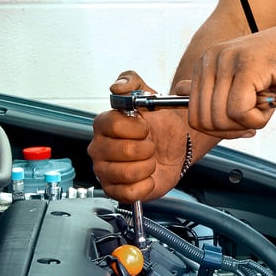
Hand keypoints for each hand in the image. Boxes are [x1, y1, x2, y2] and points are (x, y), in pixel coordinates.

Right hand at [88, 70, 190, 202]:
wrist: (176, 147)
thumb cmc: (160, 124)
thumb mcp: (149, 95)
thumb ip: (132, 82)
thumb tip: (117, 86)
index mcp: (103, 124)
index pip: (112, 124)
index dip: (135, 127)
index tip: (146, 126)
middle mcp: (99, 148)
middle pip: (121, 150)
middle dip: (145, 148)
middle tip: (151, 145)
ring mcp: (104, 170)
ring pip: (127, 173)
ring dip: (147, 166)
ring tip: (149, 160)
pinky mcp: (114, 190)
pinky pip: (130, 192)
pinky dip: (146, 185)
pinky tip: (148, 176)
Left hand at [184, 17, 275, 135]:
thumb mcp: (245, 81)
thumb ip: (217, 92)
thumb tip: (179, 95)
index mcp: (206, 63)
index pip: (194, 116)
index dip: (220, 130)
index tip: (243, 125)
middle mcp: (212, 59)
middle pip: (204, 121)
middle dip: (232, 130)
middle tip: (256, 118)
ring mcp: (228, 61)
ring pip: (222, 118)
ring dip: (248, 123)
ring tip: (266, 105)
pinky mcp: (248, 67)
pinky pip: (240, 112)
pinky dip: (258, 119)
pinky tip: (271, 103)